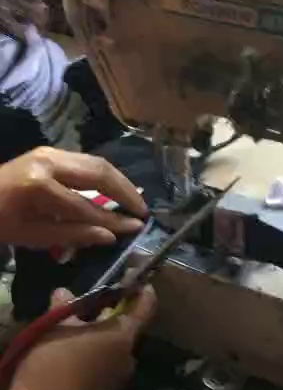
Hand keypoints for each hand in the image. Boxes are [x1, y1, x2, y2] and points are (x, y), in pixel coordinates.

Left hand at [0, 147, 146, 247]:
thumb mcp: (33, 236)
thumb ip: (74, 235)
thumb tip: (111, 236)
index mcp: (40, 186)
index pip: (87, 206)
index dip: (114, 220)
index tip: (136, 228)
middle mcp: (48, 161)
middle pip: (99, 172)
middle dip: (125, 192)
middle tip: (143, 211)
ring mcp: (49, 152)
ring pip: (96, 162)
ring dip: (118, 181)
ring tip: (133, 201)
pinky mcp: (49, 152)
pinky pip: (85, 162)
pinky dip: (104, 176)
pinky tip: (113, 191)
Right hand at [0, 285, 155, 389]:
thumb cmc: (53, 361)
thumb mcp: (55, 325)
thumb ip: (65, 305)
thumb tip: (65, 292)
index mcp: (123, 336)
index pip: (145, 307)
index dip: (141, 290)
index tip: (133, 279)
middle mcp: (129, 355)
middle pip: (128, 327)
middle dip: (112, 314)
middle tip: (90, 305)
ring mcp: (120, 376)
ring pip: (116, 346)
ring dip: (102, 335)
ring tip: (77, 329)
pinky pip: (107, 363)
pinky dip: (96, 353)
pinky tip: (75, 352)